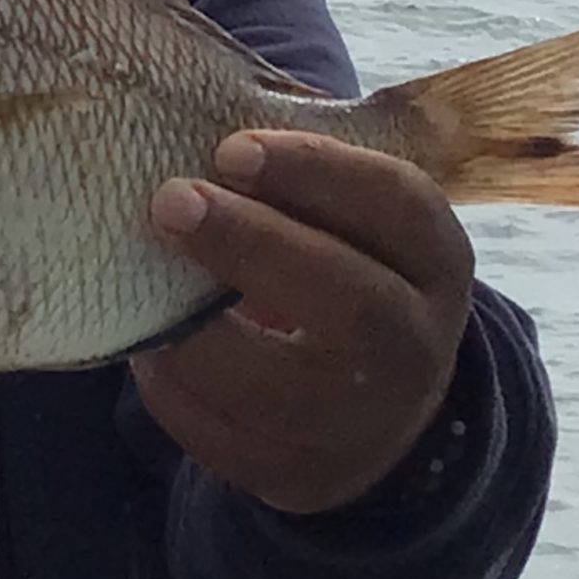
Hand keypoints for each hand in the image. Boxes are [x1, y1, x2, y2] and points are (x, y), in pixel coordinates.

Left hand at [137, 131, 473, 514]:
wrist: (375, 412)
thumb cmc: (339, 274)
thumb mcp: (355, 225)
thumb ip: (304, 176)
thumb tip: (195, 101)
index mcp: (437, 262)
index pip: (397, 208)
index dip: (316, 173)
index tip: (230, 147)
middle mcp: (416, 347)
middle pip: (349, 301)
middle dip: (252, 246)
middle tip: (170, 201)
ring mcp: (364, 425)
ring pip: (277, 386)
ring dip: (195, 329)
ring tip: (142, 277)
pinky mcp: (300, 477)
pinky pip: (224, 440)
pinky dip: (174, 390)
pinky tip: (149, 343)